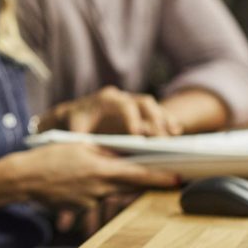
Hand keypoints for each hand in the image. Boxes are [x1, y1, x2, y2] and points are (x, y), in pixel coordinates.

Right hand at [7, 143, 177, 209]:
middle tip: (160, 177)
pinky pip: (95, 199)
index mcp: (101, 169)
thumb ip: (104, 151)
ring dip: (111, 184)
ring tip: (91, 173)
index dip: (160, 178)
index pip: (139, 174)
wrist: (23, 178)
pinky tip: (75, 182)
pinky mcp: (81, 208)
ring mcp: (91, 201)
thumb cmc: (49, 157)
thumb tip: (124, 155)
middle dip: (144, 182)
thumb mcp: (79, 146)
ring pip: (111, 192)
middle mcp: (100, 188)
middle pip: (131, 186)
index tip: (177, 179)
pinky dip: (92, 190)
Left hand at [49, 86, 179, 136]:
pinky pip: (156, 112)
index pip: (123, 105)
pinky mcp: (138, 110)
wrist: (74, 113)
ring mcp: (131, 101)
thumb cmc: (73, 123)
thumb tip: (85, 150)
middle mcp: (121, 97)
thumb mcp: (73, 129)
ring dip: (164, 119)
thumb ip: (78, 138)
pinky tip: (175, 132)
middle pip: (143, 102)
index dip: (132, 119)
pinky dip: (166, 120)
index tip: (138, 135)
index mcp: (105, 99)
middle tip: (162, 139)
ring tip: (174, 134)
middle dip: (155, 119)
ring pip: (153, 106)